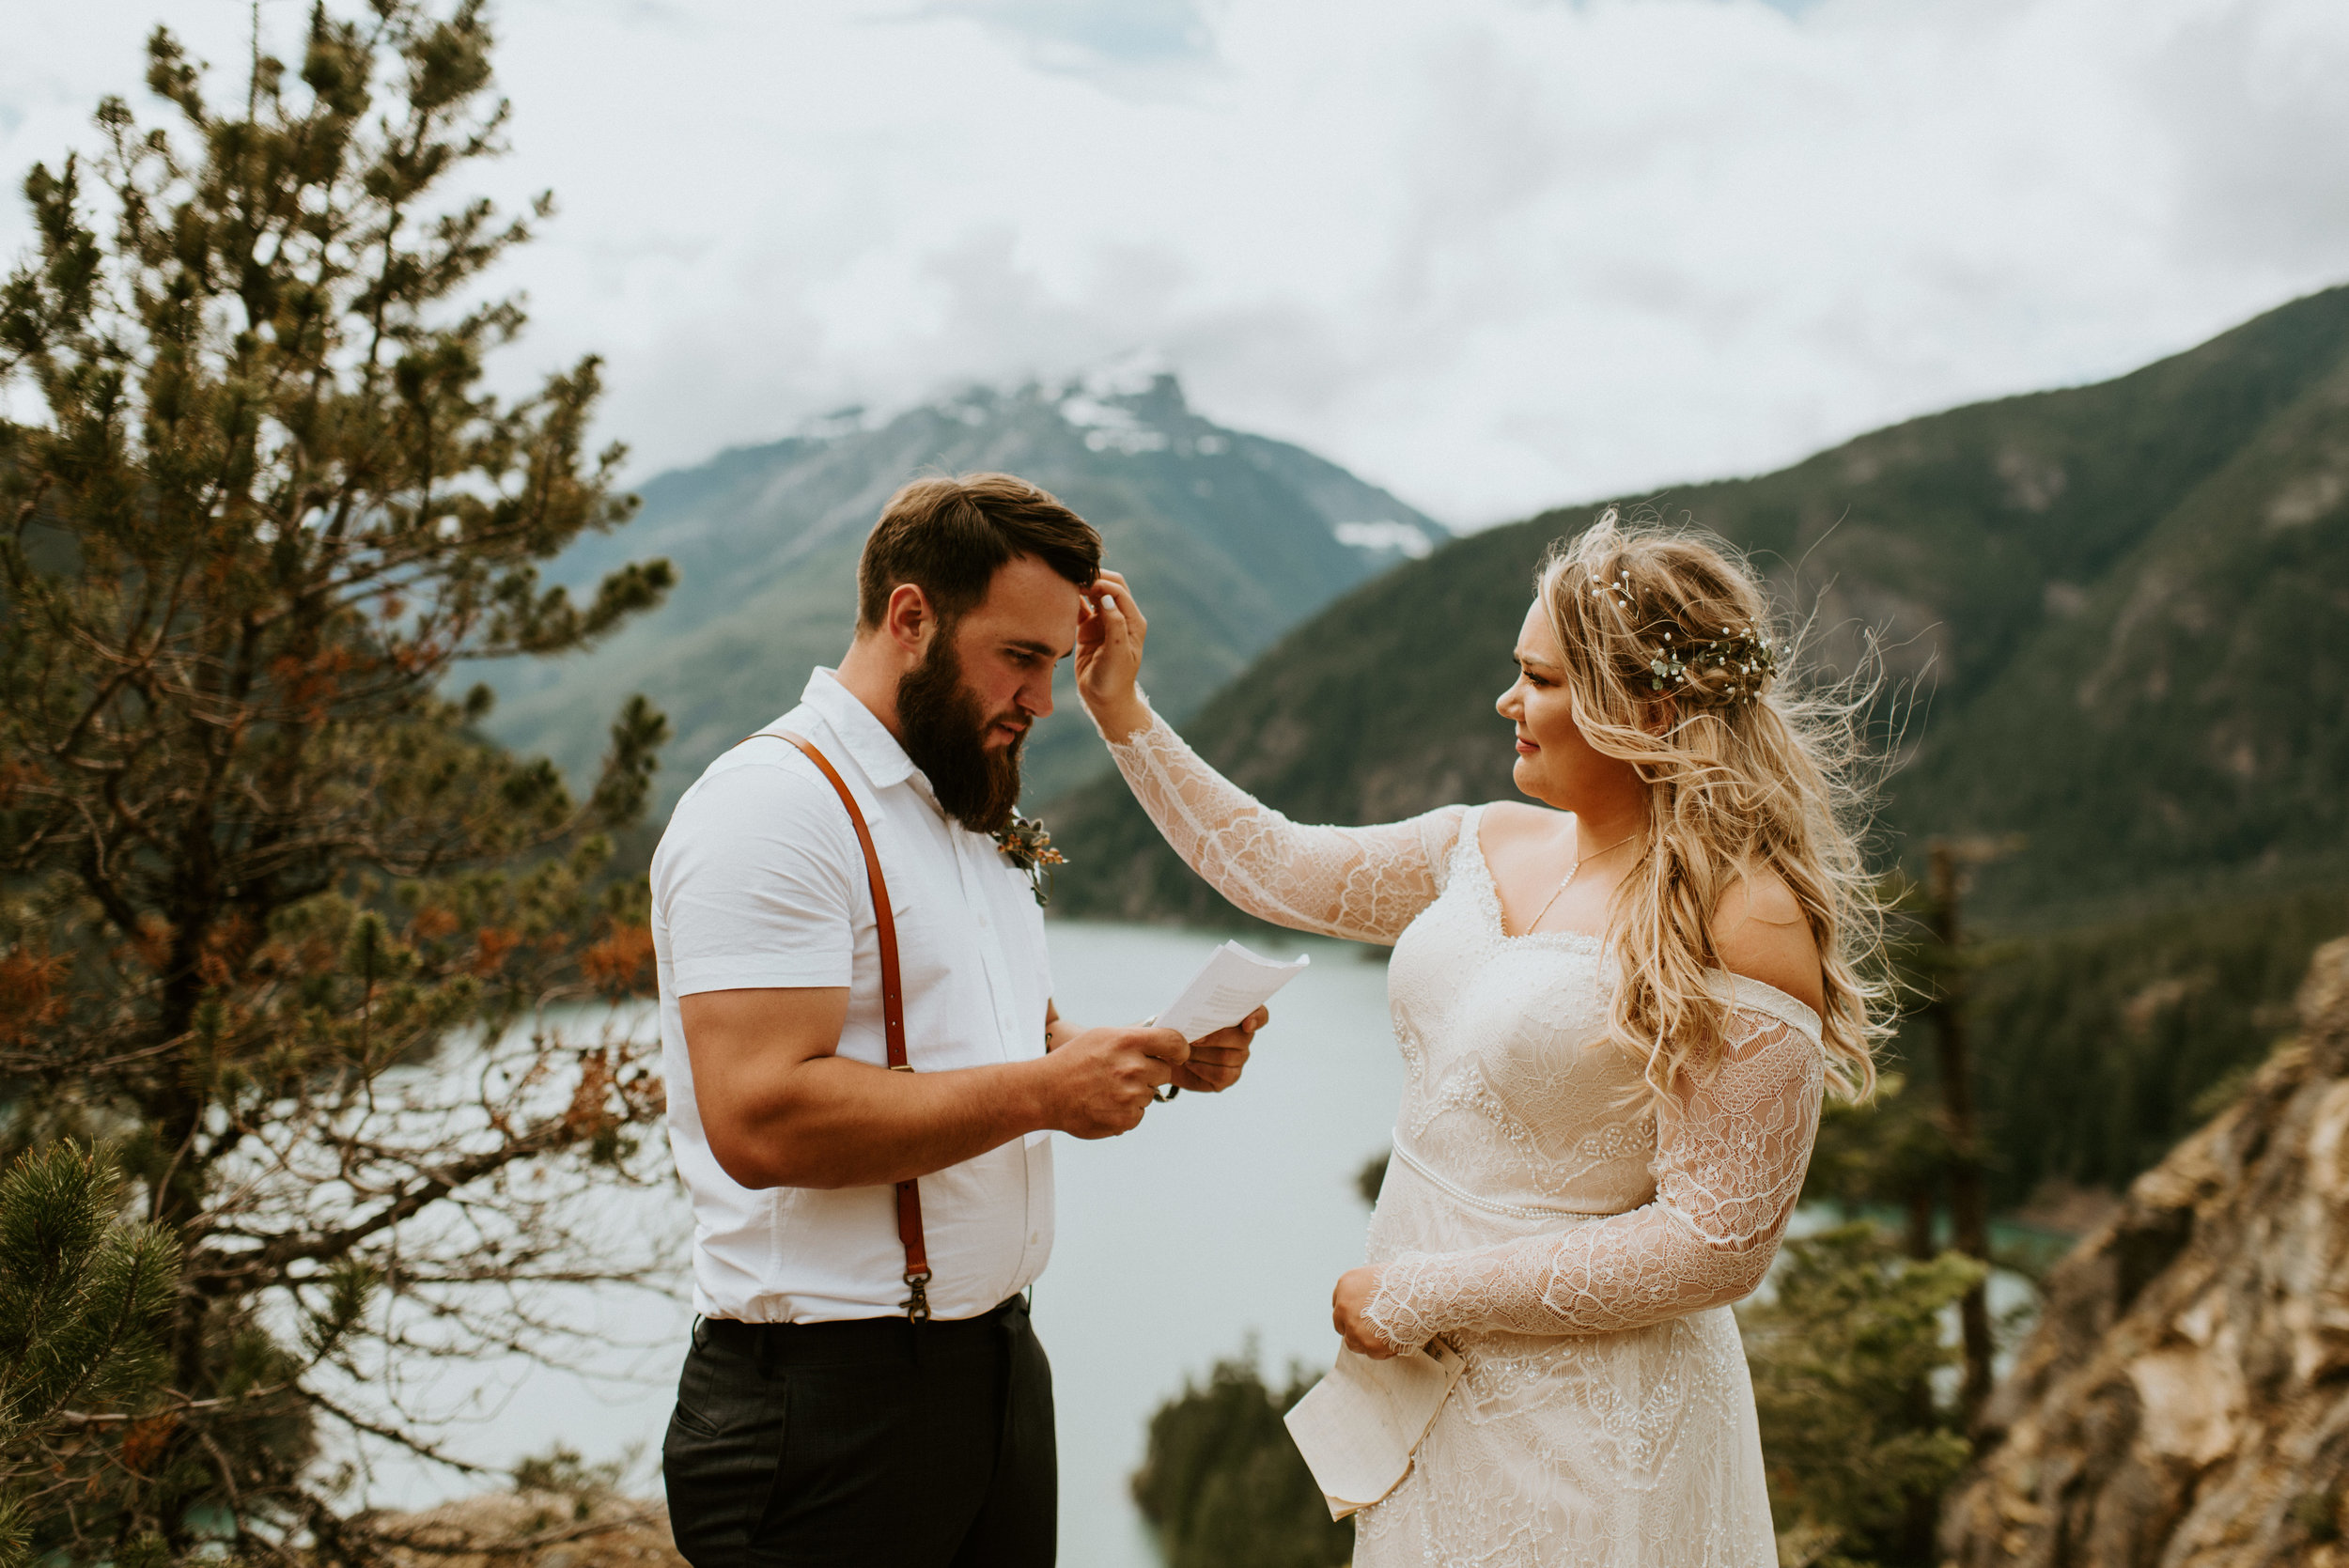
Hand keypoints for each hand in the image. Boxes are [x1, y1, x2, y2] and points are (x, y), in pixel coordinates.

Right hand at [1038, 1023, 1188, 1138]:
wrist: (1044, 1093)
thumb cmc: (1072, 1061)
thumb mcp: (1101, 1036)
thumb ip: (1133, 1038)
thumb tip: (1163, 1041)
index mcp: (1126, 1042)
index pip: (1173, 1042)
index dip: (1179, 1049)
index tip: (1177, 1054)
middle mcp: (1131, 1067)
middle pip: (1164, 1071)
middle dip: (1149, 1073)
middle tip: (1124, 1074)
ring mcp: (1129, 1095)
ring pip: (1150, 1094)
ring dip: (1135, 1094)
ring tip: (1107, 1090)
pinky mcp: (1125, 1119)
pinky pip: (1139, 1114)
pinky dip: (1126, 1112)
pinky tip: (1105, 1104)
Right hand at [1075, 569, 1150, 740]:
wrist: (1105, 701)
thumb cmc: (1115, 681)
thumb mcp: (1117, 654)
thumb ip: (1114, 624)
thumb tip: (1106, 597)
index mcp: (1132, 621)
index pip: (1118, 591)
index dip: (1101, 582)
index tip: (1083, 581)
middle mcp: (1119, 618)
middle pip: (1108, 586)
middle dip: (1092, 578)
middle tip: (1071, 577)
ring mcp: (1102, 622)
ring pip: (1092, 594)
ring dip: (1080, 587)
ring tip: (1062, 583)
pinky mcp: (1087, 630)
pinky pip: (1079, 608)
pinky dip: (1071, 601)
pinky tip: (1059, 598)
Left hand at [1169, 1004, 1264, 1092]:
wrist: (1167, 1054)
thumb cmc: (1177, 1029)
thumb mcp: (1182, 1016)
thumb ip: (1194, 1013)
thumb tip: (1196, 1015)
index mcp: (1236, 1016)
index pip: (1259, 1014)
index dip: (1257, 1018)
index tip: (1246, 1024)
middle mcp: (1243, 1038)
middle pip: (1242, 1037)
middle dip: (1217, 1037)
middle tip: (1195, 1039)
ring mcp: (1239, 1058)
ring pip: (1228, 1056)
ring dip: (1203, 1053)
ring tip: (1185, 1051)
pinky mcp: (1230, 1076)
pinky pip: (1222, 1074)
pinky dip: (1202, 1069)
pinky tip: (1189, 1064)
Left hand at [1332, 1265, 1402, 1358]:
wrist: (1422, 1291)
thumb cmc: (1407, 1280)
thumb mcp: (1377, 1276)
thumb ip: (1366, 1291)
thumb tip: (1368, 1303)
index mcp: (1345, 1285)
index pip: (1340, 1305)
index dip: (1353, 1313)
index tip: (1364, 1317)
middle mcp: (1343, 1307)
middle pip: (1342, 1326)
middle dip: (1356, 1329)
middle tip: (1374, 1330)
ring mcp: (1353, 1327)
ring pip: (1354, 1343)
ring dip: (1368, 1342)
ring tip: (1391, 1334)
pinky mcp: (1368, 1344)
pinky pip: (1373, 1354)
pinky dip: (1385, 1350)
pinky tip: (1399, 1338)